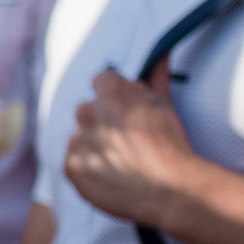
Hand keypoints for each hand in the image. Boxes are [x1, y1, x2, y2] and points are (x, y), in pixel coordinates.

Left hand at [63, 62, 211, 229]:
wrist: (170, 189)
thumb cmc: (172, 144)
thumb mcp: (166, 104)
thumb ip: (156, 76)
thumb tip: (161, 53)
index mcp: (111, 92)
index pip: (102, 81)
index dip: (115, 97)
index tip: (127, 112)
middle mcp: (88, 112)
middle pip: (88, 110)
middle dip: (103, 121)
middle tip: (127, 140)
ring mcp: (77, 140)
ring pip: (80, 137)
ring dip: (94, 145)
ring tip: (122, 162)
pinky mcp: (71, 166)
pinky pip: (75, 162)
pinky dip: (89, 168)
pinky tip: (112, 175)